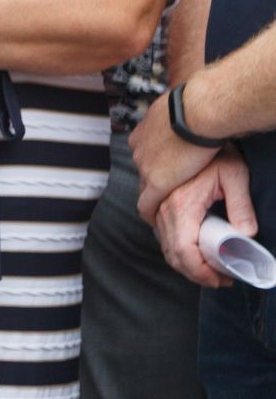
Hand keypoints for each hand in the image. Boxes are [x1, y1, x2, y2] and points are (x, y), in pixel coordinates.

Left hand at [132, 76, 222, 221]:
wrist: (196, 112)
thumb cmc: (195, 105)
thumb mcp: (179, 107)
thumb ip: (175, 114)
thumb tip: (184, 108)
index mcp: (143, 132)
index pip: (144, 153)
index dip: (154, 162)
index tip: (163, 168)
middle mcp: (139, 149)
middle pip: (144, 170)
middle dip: (153, 179)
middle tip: (165, 189)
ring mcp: (145, 166)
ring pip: (145, 186)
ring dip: (153, 195)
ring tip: (161, 206)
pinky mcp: (156, 182)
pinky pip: (147, 204)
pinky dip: (149, 213)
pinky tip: (155, 220)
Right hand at [152, 151, 256, 288]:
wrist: (191, 118)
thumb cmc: (215, 146)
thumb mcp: (235, 177)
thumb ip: (241, 209)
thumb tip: (245, 236)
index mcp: (180, 206)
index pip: (184, 253)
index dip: (200, 273)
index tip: (219, 279)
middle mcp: (162, 206)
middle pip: (170, 252)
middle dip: (193, 271)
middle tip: (216, 277)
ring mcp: (155, 198)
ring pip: (161, 240)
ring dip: (182, 257)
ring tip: (205, 261)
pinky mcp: (153, 191)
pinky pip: (157, 225)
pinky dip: (172, 240)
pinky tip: (189, 238)